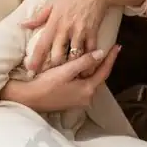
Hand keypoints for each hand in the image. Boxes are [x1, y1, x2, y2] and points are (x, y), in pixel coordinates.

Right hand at [1, 46, 120, 113]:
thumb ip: (85, 62)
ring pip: (91, 80)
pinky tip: (82, 67)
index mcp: (88, 90)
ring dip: (93, 69)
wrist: (28, 99)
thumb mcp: (66, 70)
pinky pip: (83, 85)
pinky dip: (85, 75)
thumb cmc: (46, 84)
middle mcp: (86, 98)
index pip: (104, 71)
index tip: (118, 46)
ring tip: (97, 55)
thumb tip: (101, 53)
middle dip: (103, 63)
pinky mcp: (71, 100)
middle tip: (109, 49)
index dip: (111, 58)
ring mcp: (78, 100)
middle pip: (99, 77)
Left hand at [22, 0, 109, 73]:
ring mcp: (81, 31)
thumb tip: (23, 24)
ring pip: (74, 56)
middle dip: (54, 68)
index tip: (30, 71)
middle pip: (58, 55)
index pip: (42, 44)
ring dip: (72, 68)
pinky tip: (88, 68)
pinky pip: (91, 51)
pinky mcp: (94, 31)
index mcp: (54, 22)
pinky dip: (89, 60)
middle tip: (51, 77)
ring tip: (70, 77)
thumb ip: (39, 16)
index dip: (35, 59)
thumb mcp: (53, 1)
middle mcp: (66, 29)